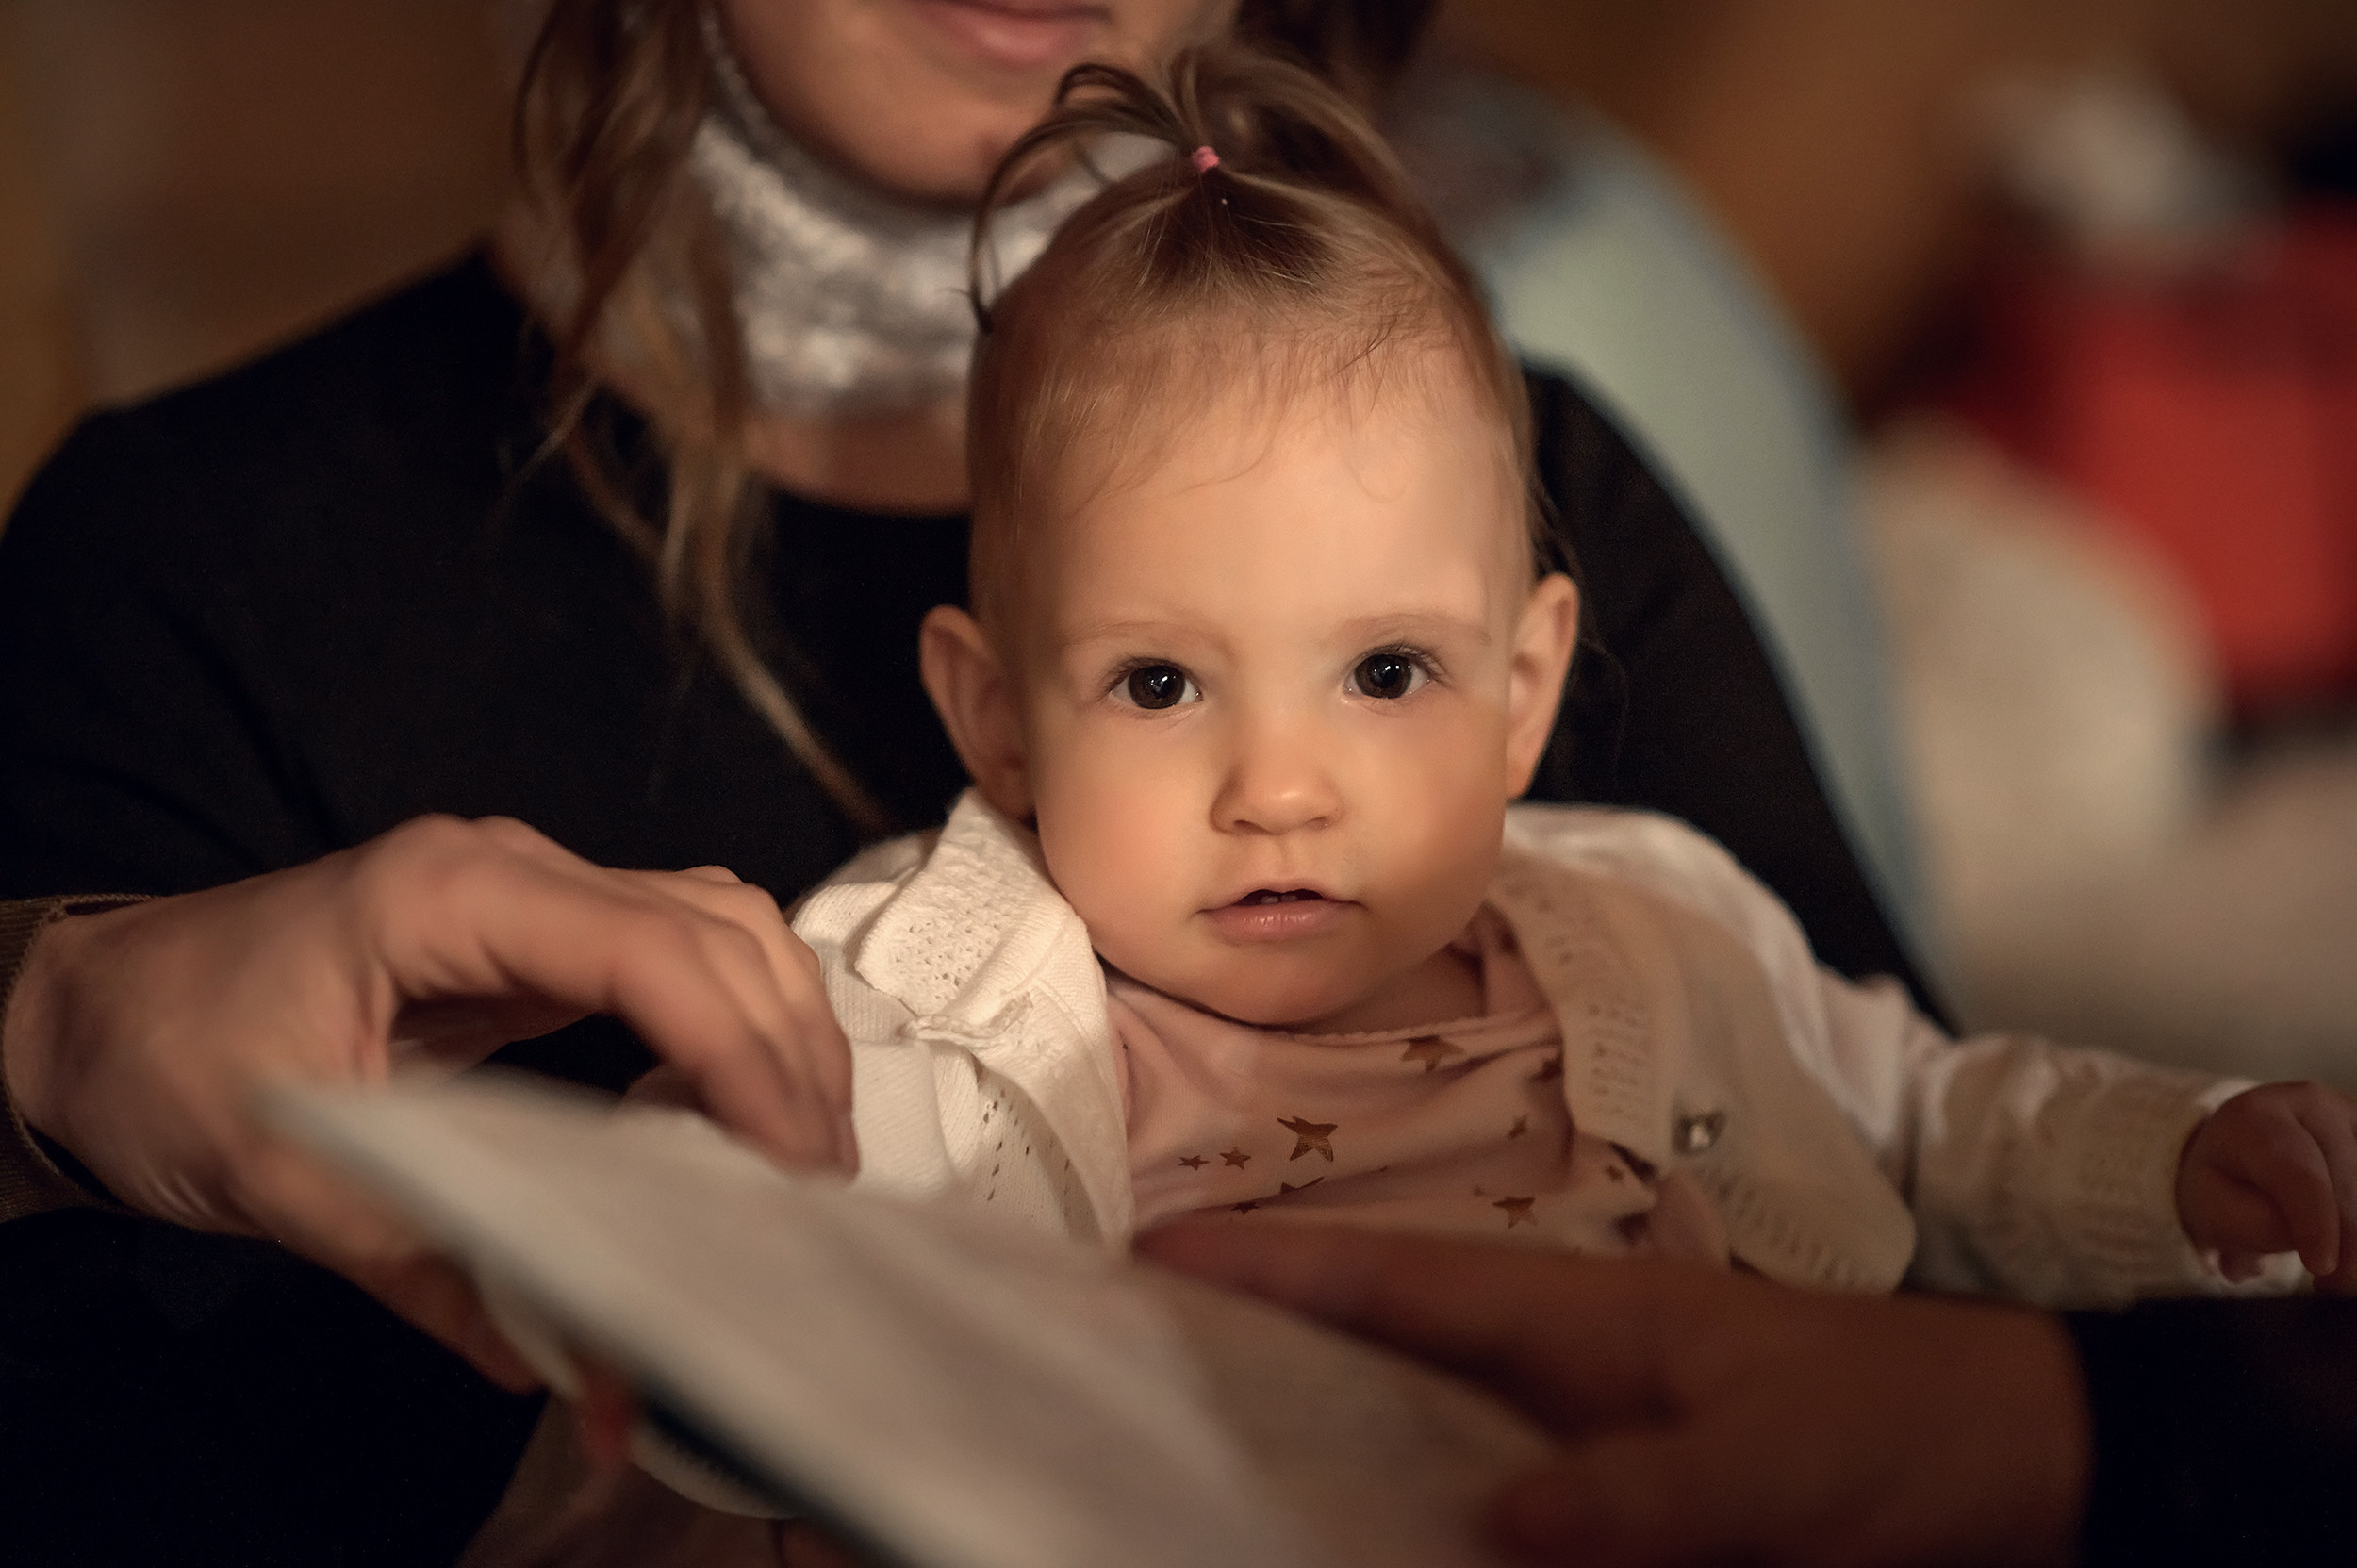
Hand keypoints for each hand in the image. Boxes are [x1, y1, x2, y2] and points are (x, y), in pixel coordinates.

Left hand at [2, 815, 855, 1381]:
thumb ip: (423, 1263)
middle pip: (715, 927)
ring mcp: (530, 892)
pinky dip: (736, 1020)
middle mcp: (511, 871)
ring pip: (718, 925)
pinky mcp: (535, 933)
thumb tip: (552, 1365)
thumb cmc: (162, 1057)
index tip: (788, 1160)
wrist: (90, 1011)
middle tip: (819, 1182)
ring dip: (780, 1028)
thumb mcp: (277, 1173)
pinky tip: (738, 1108)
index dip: (741, 1053)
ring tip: (803, 1151)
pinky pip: (678, 949)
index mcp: (449, 895)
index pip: (650, 949)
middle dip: (790, 1051)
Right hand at [1143, 1222, 2088, 1567]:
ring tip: (1216, 1473)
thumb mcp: (1771, 1461)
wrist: (2016, 1463)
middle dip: (1265, 1346)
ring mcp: (1581, 1434)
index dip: (1276, 1260)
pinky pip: (1490, 1512)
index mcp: (1576, 1315)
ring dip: (1332, 1440)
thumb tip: (1493, 1519)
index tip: (1157, 1246)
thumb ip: (1639, 1491)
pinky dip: (1425, 1521)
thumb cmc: (1895, 1427)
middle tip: (1140, 1371)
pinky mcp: (1617, 1505)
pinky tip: (1373, 1548)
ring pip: (1421, 1430)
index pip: (1398, 1277)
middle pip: (1381, 1348)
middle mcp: (1556, 1368)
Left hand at [2177, 1081, 2356, 1290]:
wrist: (2238, 1151)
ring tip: (2336, 1268)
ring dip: (2353, 1230)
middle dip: (2347, 1242)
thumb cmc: (2222, 1184)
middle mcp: (2311, 1105)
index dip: (2316, 1221)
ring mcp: (2350, 1114)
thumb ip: (2258, 1226)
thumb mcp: (2213, 1209)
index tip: (2324, 1267)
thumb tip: (2319, 1249)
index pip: (2297, 1173)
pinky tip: (2344, 1241)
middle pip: (2343, 1182)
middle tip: (2334, 1285)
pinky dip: (2356, 1219)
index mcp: (2255, 1117)